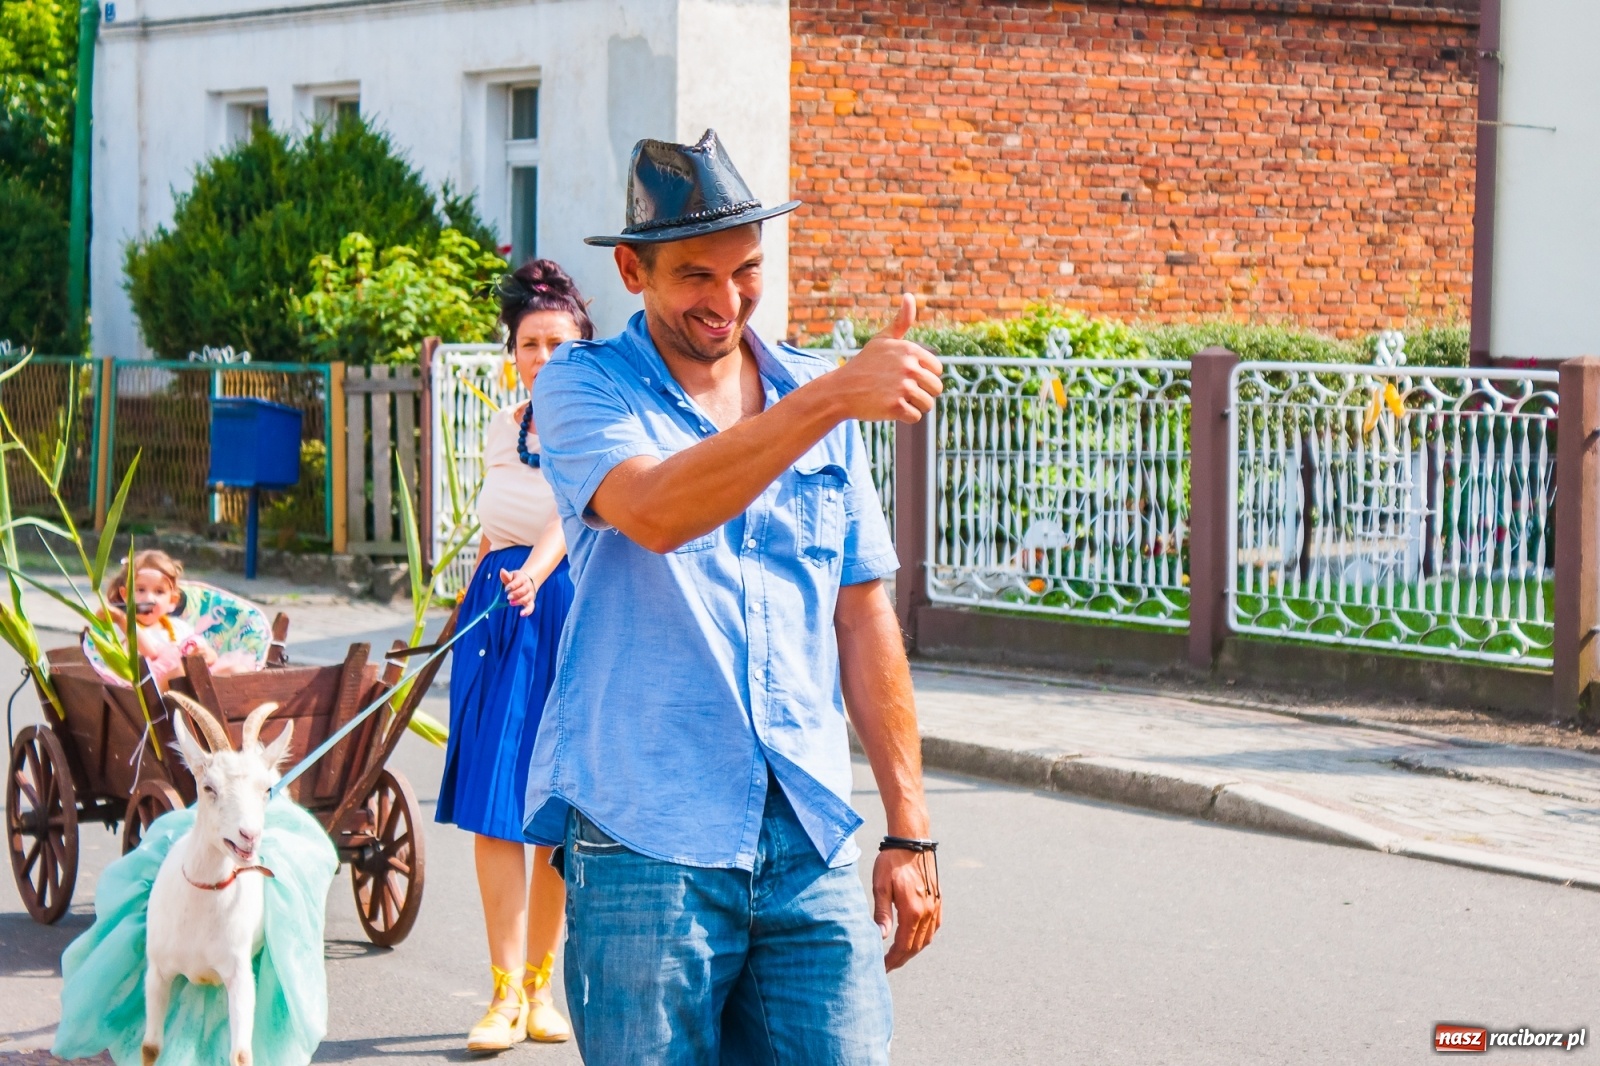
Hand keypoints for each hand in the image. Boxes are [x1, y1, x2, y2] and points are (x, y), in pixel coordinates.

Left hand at [500, 568, 539, 615]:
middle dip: (516, 594)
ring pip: (527, 598)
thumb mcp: (512, 576)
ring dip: (520, 601)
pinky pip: (531, 607)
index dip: (513, 585)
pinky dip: (527, 611)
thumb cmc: (516, 579)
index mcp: (523, 579)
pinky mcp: (531, 602)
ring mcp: (530, 595)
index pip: (519, 582)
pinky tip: (521, 614)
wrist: (528, 582)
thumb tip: (502, 570)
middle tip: (508, 597)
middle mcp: (528, 586)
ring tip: (511, 603)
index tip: (506, 589)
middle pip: (524, 590)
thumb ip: (506, 576)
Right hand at [825, 293, 942, 423]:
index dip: (924, 377)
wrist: (841, 390)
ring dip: (914, 406)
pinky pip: (915, 417)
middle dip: (921, 393)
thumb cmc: (865, 365)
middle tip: (899, 391)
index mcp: (910, 350)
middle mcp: (908, 367)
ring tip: (895, 399)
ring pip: (928, 404)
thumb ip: (901, 321)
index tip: (904, 376)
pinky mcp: (895, 407)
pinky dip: (905, 417)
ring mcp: (902, 387)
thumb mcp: (882, 340)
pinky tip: (889, 408)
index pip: (937, 370)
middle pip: (936, 389)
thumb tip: (909, 296)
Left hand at [872, 846, 941, 970]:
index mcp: (913, 911)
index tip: (882, 967)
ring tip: (898, 956)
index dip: (893, 960)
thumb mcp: (880, 886)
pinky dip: (924, 939)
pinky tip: (914, 940)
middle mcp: (927, 912)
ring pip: (926, 939)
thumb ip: (882, 913)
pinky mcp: (937, 901)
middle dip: (901, 959)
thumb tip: (880, 937)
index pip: (903, 945)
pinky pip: (934, 928)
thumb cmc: (892, 862)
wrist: (912, 841)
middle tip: (887, 966)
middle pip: (916, 946)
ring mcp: (935, 907)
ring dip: (912, 950)